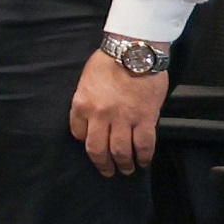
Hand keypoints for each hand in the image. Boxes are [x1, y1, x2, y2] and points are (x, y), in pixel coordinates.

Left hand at [74, 49, 170, 174]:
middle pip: (97, 149)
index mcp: (82, 104)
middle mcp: (99, 115)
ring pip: (120, 151)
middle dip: (102, 164)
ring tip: (126, 170)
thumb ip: (87, 101)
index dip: (85, 143)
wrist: (134, 52)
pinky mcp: (145, 119)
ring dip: (124, 164)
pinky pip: (144, 145)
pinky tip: (143, 162)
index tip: (92, 146)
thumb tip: (91, 118)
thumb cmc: (109, 62)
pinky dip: (144, 157)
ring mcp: (123, 119)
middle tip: (107, 171)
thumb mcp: (87, 80)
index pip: (78, 133)